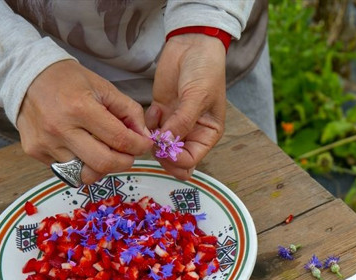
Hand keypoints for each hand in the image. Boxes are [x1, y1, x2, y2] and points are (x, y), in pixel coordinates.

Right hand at [16, 60, 151, 183]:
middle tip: (128, 153)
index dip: (139, 146)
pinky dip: (81, 164)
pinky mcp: (35, 152)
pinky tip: (81, 148)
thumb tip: (144, 137)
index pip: (120, 140)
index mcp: (80, 108)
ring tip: (104, 151)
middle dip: (124, 162)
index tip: (144, 144)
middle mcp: (60, 129)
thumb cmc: (69, 81)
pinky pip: (67, 171)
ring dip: (102, 167)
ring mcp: (46, 144)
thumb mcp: (104, 87)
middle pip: (104, 164)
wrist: (27, 76)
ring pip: (85, 174)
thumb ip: (129, 111)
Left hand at [145, 34, 226, 179]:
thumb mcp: (198, 96)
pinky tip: (154, 108)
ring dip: (153, 138)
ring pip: (160, 145)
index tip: (167, 149)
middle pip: (174, 157)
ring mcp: (175, 122)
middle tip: (155, 143)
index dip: (178, 159)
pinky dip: (147, 123)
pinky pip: (150, 127)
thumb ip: (183, 122)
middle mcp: (192, 131)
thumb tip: (168, 143)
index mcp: (207, 133)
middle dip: (163, 153)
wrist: (193, 44)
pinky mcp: (161, 111)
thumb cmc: (205, 70)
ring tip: (156, 120)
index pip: (192, 159)